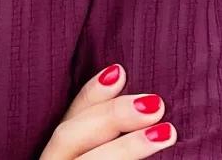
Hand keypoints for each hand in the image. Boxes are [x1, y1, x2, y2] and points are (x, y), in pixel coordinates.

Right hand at [39, 64, 177, 158]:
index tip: (119, 70)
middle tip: (155, 103)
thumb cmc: (95, 157)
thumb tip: (134, 88)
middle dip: (110, 117)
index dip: (91, 93)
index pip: (65, 117)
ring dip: (128, 148)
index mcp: (55, 149)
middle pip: (68, 136)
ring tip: (167, 131)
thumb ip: (101, 129)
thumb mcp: (93, 142)